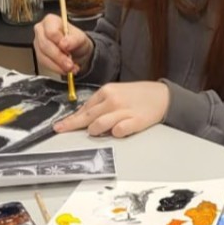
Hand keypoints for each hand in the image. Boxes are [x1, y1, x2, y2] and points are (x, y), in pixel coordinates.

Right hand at [33, 14, 93, 74]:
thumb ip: (74, 40)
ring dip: (58, 65)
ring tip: (70, 68)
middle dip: (59, 57)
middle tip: (70, 64)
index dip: (58, 41)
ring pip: (43, 56)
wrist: (77, 51)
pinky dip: (56, 68)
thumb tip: (64, 44)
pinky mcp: (39, 55)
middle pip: (45, 45)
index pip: (50, 31)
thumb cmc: (76, 40)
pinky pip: (44, 64)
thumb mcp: (80, 38)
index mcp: (51, 21)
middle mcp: (41, 30)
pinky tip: (65, 70)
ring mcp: (38, 43)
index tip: (67, 49)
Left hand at [54, 81, 169, 137]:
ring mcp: (123, 111)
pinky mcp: (134, 121)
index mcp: (107, 91)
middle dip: (73, 126)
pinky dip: (114, 133)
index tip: (61, 126)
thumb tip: (84, 116)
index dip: (72, 119)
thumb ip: (101, 103)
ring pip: (98, 125)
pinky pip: (117, 131)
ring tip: (97, 132)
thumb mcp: (117, 92)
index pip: (84, 107)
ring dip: (95, 131)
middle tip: (61, 130)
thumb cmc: (139, 95)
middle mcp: (113, 100)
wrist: (162, 96)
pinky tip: (117, 131)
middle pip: (87, 117)